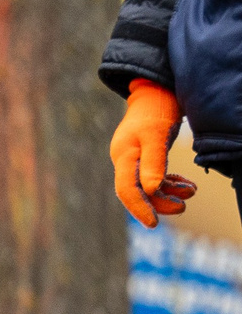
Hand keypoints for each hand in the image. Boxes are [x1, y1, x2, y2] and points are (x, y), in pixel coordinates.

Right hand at [113, 80, 194, 227]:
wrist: (157, 90)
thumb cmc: (157, 110)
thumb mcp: (156, 135)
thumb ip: (153, 163)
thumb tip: (150, 191)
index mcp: (123, 155)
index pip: (126, 189)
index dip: (139, 208)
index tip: (154, 224)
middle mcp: (125, 158)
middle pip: (136, 191)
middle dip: (159, 202)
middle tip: (182, 207)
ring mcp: (135, 157)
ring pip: (148, 186)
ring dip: (168, 193)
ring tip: (190, 192)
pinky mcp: (146, 154)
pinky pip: (155, 176)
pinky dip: (170, 183)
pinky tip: (185, 184)